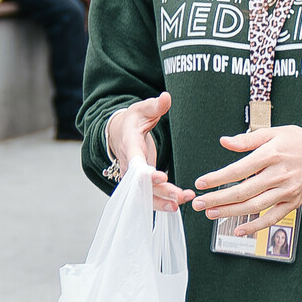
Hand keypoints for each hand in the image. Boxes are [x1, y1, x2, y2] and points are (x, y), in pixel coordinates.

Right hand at [105, 93, 192, 207]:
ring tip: (182, 202)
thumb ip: (155, 106)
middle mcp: (130, 164)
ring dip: (163, 200)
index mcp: (130, 145)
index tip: (162, 176)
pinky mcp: (141, 183)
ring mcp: (134, 176)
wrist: (119, 132)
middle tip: (178, 196)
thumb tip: (166, 98)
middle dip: (161, 191)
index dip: (147, 172)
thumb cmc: (132, 121)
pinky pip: (149, 195)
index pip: (136, 162)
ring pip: (146, 194)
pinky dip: (163, 201)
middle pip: (142, 184)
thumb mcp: (142, 109)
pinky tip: (178, 203)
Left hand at [192, 125, 301, 233]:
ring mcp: (286, 191)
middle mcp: (278, 174)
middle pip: (243, 191)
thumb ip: (248, 139)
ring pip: (254, 206)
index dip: (217, 178)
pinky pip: (272, 218)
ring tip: (212, 214)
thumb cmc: (300, 141)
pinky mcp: (293, 202)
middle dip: (218, 199)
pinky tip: (239, 230)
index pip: (238, 169)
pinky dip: (255, 226)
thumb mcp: (275, 132)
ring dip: (230, 212)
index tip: (201, 183)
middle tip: (199, 204)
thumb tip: (225, 142)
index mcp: (272, 154)